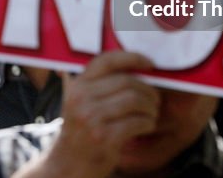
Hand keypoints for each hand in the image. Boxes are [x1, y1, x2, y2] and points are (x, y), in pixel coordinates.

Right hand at [46, 52, 158, 176]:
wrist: (67, 165)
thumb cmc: (81, 132)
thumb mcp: (79, 103)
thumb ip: (97, 84)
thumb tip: (134, 67)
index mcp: (77, 86)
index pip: (107, 61)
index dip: (132, 58)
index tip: (150, 64)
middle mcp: (81, 98)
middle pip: (127, 81)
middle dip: (148, 90)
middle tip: (155, 100)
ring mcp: (91, 118)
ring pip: (135, 100)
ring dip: (150, 108)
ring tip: (151, 114)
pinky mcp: (104, 137)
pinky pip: (137, 122)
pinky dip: (148, 123)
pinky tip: (147, 126)